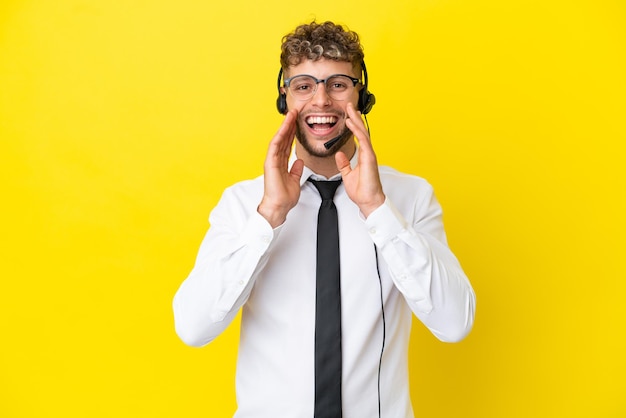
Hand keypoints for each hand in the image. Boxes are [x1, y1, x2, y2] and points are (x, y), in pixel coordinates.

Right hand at [257, 109, 304, 227]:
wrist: (279, 207)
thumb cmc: (284, 197)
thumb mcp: (295, 180)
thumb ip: (296, 170)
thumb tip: (299, 162)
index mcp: (281, 163)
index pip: (287, 143)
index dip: (292, 132)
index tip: (297, 122)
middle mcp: (276, 159)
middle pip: (283, 138)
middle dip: (289, 124)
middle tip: (295, 112)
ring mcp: (272, 160)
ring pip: (279, 138)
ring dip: (285, 126)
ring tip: (291, 114)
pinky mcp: (270, 163)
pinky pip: (275, 145)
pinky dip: (280, 135)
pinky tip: (285, 126)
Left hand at [335, 103, 385, 217]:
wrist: (368, 201)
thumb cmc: (362, 191)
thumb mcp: (347, 175)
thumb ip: (344, 164)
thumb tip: (339, 155)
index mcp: (363, 156)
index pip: (357, 136)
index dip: (353, 125)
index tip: (347, 115)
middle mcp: (367, 153)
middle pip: (361, 131)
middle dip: (355, 117)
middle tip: (349, 105)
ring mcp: (369, 154)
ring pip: (363, 132)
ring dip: (356, 120)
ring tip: (350, 109)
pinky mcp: (369, 157)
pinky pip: (363, 140)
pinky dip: (357, 130)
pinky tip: (352, 123)